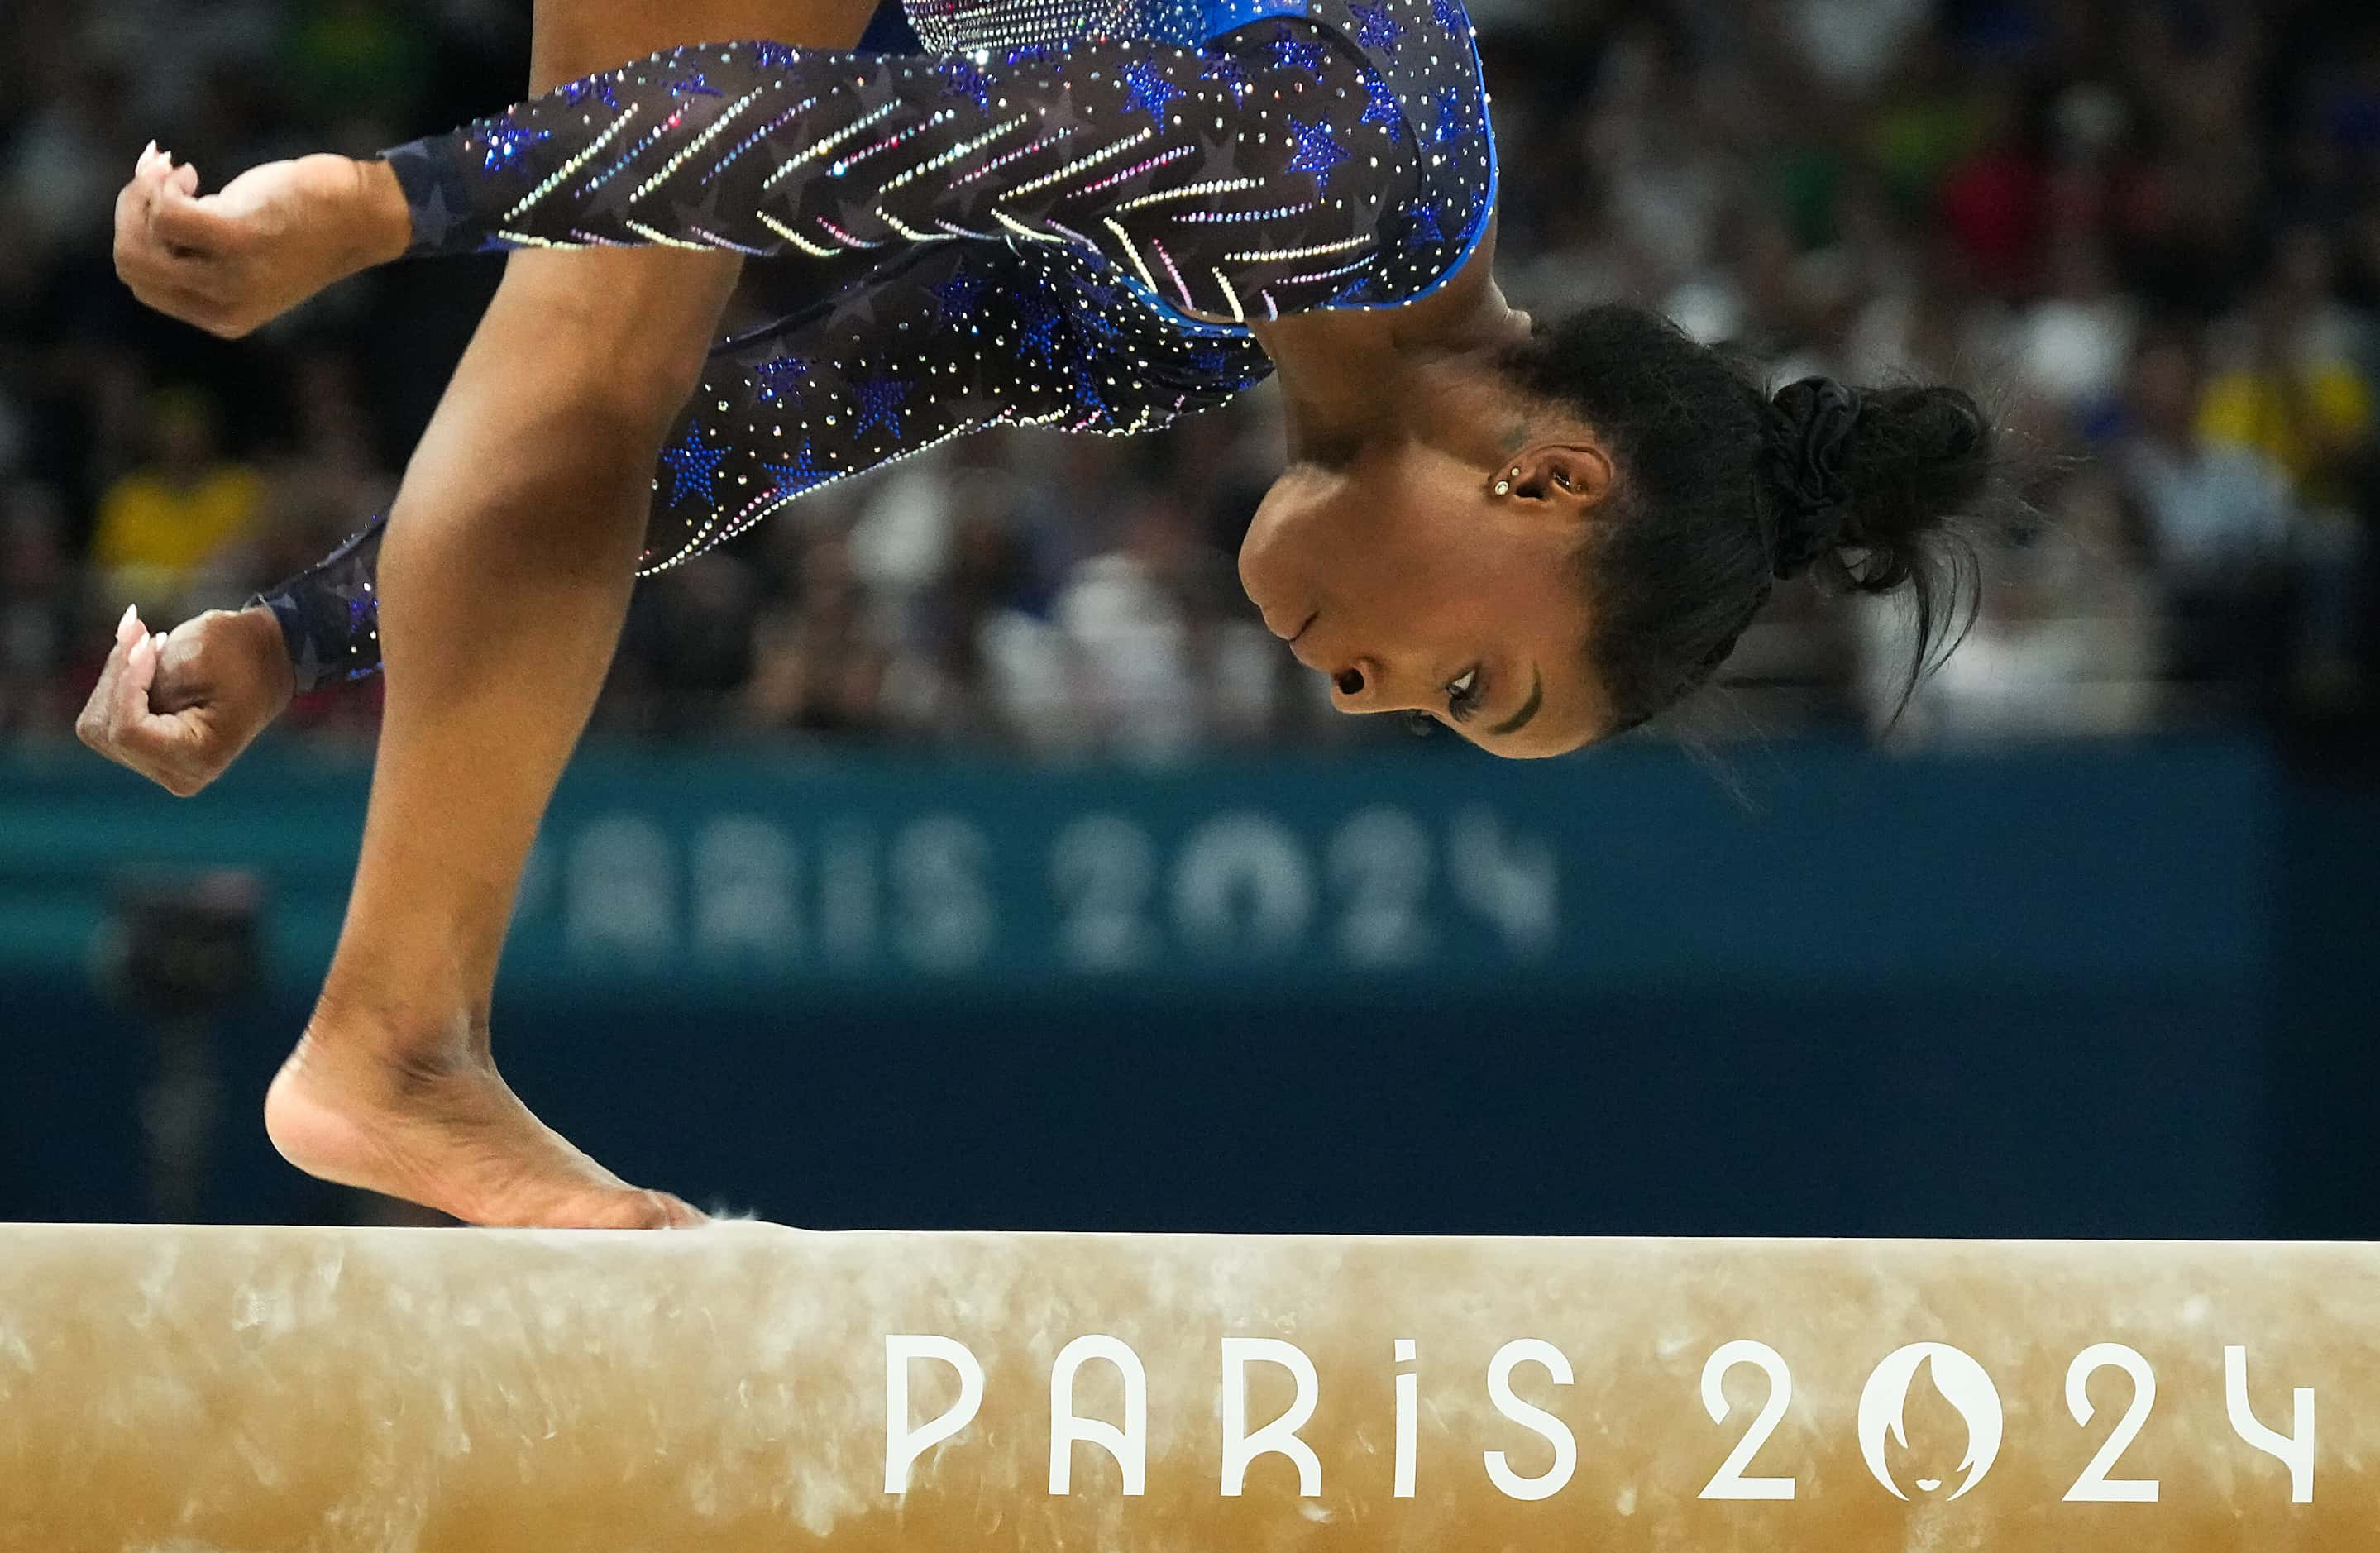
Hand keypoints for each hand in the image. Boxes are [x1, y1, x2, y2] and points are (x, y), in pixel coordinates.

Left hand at [77, 605, 296, 797]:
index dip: (125, 683)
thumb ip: (143, 677)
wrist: (268, 656)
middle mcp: (179, 774)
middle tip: (143, 633)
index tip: (146, 642)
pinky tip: (144, 664)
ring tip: (149, 646)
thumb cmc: (240, 652)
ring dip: (115, 680)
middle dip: (118, 678)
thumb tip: (111, 677)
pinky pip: (105, 723)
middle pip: (108, 731)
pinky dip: (116, 687)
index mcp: (200, 757)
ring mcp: (163, 768)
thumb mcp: (193, 655)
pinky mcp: (151, 755)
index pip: (129, 731)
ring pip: (99, 727)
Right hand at [112, 142, 412, 338]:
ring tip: (175, 173)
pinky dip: (163, 185)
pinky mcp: (238, 240)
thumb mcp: (245, 255)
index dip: (134, 235)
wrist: (362, 215)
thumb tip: (138, 211)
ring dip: (143, 196)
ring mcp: (231, 278)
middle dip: (130, 213)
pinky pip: (167, 215)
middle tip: (158, 178)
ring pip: (142, 242)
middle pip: (132, 265)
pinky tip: (186, 172)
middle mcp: (224, 307)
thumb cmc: (304, 227)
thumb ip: (198, 253)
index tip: (160, 200)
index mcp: (223, 319)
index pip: (143, 284)